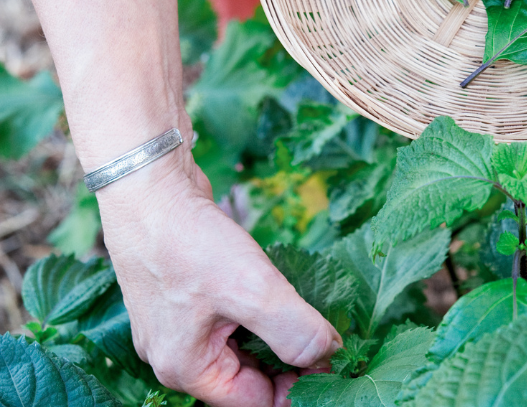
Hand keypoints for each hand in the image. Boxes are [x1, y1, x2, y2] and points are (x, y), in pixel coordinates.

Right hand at [97, 147, 340, 406]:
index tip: (335, 363)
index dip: (299, 387)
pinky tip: (283, 294)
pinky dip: (261, 311)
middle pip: (249, 376)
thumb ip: (294, 332)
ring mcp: (181, 323)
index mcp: (187, 368)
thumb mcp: (251, 290)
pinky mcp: (190, 293)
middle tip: (332, 339)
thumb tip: (329, 354)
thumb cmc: (189, 240)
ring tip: (313, 316)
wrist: (148, 184)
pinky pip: (233, 317)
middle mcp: (179, 353)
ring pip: (242, 345)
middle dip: (290, 361)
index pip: (256, 400)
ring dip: (278, 334)